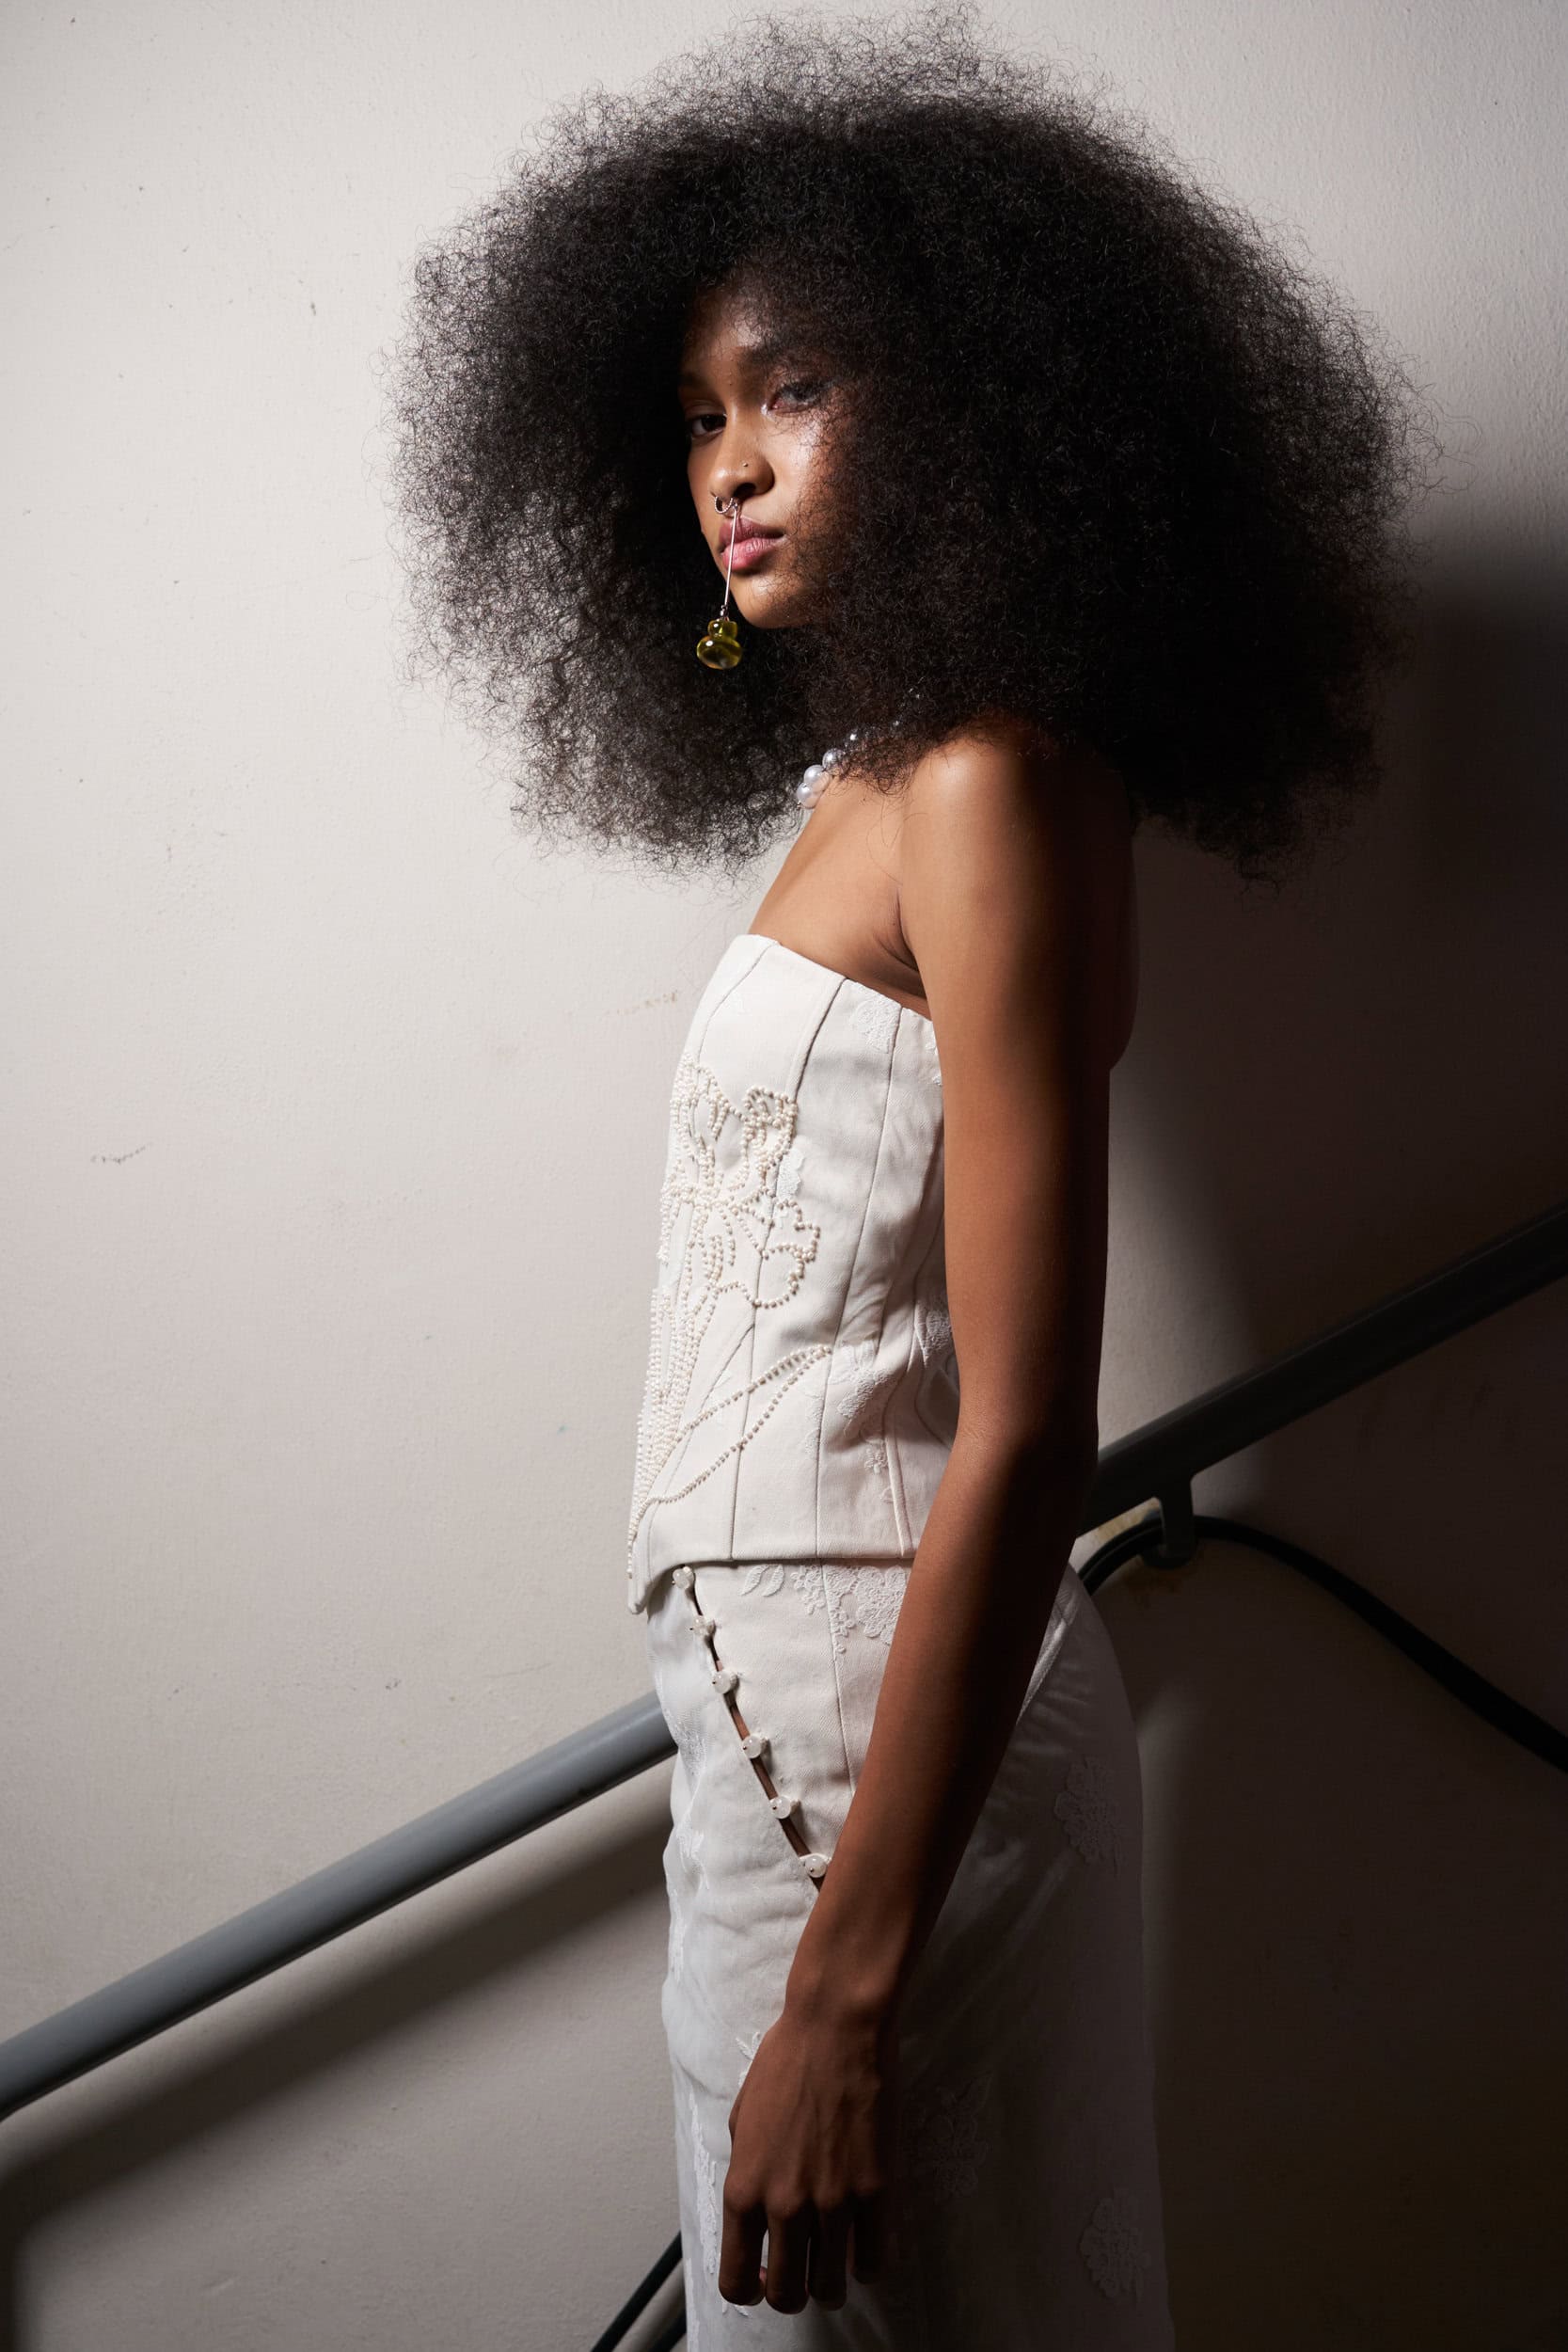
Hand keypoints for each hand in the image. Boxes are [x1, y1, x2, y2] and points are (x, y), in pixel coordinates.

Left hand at [719, 1997, 901, 2314]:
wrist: (835, 2027)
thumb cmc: (786, 2061)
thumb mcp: (741, 2118)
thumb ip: (745, 2170)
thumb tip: (754, 2208)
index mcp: (744, 2188)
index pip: (736, 2280)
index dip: (749, 2290)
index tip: (763, 2277)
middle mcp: (784, 2206)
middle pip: (786, 2295)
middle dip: (792, 2292)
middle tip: (803, 2270)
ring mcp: (833, 2202)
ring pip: (831, 2288)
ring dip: (832, 2284)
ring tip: (836, 2262)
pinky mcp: (876, 2190)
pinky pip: (874, 2261)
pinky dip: (868, 2264)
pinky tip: (865, 2243)